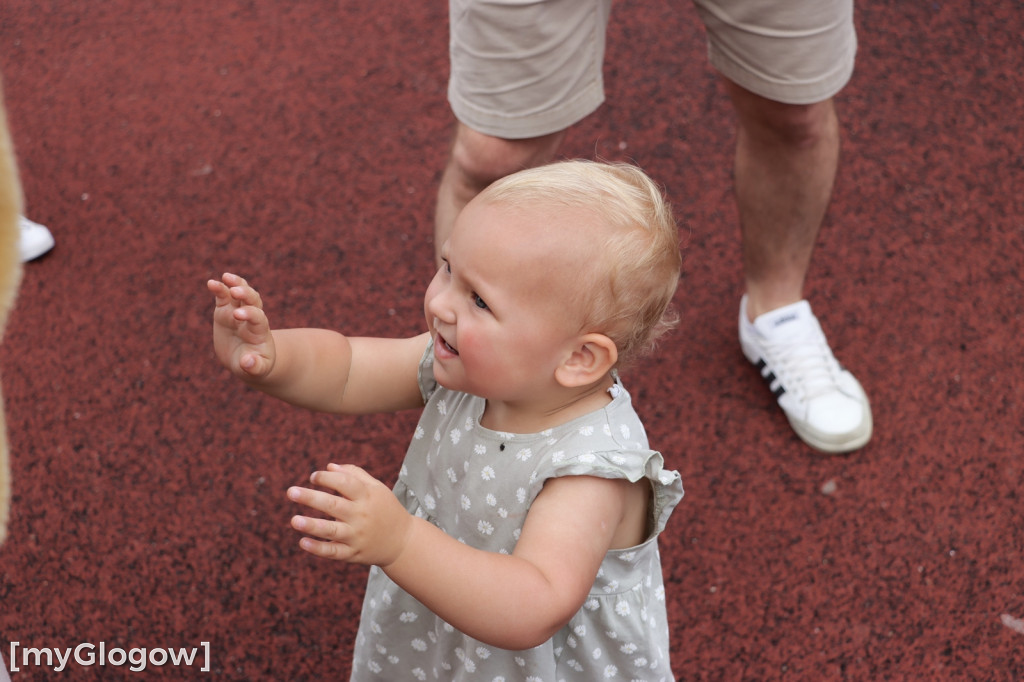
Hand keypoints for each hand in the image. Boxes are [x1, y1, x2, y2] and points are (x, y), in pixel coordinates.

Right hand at [208, 272, 275, 379]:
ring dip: (235, 283)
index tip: (238, 315)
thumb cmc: (255, 365)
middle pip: (253, 300)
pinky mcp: (225, 312)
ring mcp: (237, 312)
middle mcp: (251, 318)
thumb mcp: (258, 369)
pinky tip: (211, 283)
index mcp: (260, 331)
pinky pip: (223, 297)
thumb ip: (254, 366)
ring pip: (239, 293)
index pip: (258, 318)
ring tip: (226, 277)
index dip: (250, 314)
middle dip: (245, 293)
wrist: (248, 360)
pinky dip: (218, 288)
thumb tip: (247, 362)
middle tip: (235, 291)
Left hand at [287, 464, 412, 566]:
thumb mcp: (377, 488)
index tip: (313, 477)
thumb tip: (329, 467)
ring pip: (331, 531)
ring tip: (293, 520)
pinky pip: (334, 552)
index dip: (327, 478)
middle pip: (333, 506)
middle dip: (311, 498)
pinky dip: (318, 549)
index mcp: (367, 496)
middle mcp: (361, 516)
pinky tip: (302, 542)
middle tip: (291, 492)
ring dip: (311, 525)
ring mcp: (357, 536)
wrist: (402, 541)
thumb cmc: (385, 509)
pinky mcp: (353, 553)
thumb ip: (355, 475)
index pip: (345, 484)